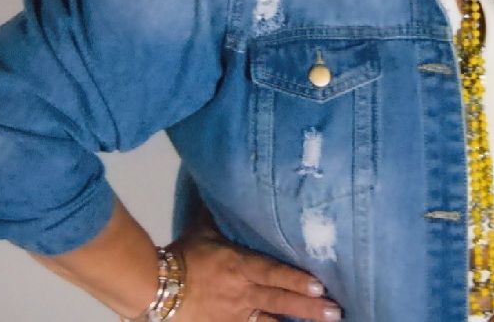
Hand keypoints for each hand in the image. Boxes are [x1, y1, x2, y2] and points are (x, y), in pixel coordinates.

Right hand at [168, 222, 341, 321]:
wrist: (156, 288)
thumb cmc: (185, 255)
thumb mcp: (204, 229)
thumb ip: (219, 213)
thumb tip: (226, 184)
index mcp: (240, 266)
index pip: (274, 274)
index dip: (297, 280)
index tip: (321, 286)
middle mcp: (243, 294)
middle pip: (281, 303)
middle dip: (310, 309)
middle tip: (337, 312)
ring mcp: (236, 317)